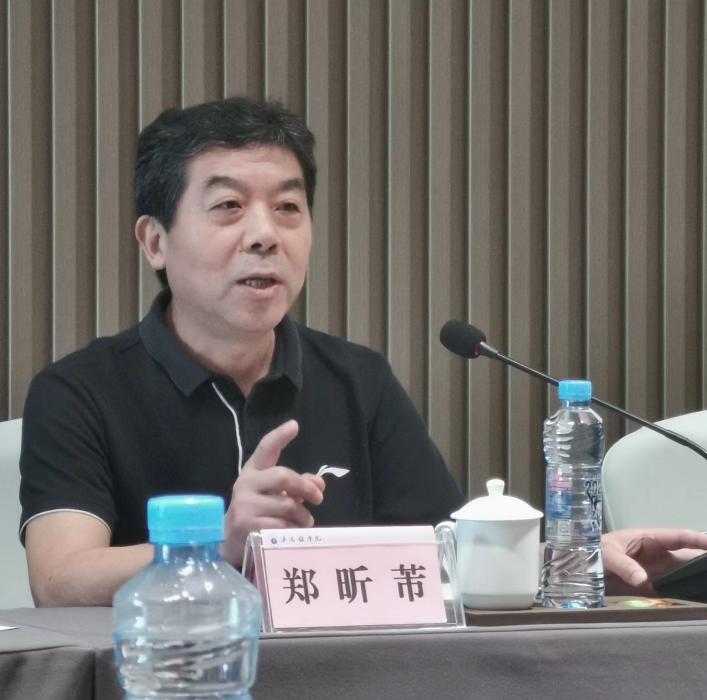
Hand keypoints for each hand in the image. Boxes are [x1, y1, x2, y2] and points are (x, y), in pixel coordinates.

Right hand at [223, 419, 324, 565]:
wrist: (232, 542)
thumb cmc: (258, 512)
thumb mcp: (275, 494)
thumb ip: (296, 485)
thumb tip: (319, 483)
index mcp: (253, 471)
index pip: (265, 448)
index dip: (279, 436)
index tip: (294, 425)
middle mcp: (246, 484)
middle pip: (283, 476)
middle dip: (305, 487)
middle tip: (318, 498)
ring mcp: (244, 505)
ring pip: (287, 505)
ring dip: (303, 515)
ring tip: (306, 521)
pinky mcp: (247, 526)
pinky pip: (282, 526)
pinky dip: (294, 530)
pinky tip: (293, 532)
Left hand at [602, 528, 706, 594]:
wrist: (577, 567)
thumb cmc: (592, 551)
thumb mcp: (606, 554)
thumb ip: (624, 566)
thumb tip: (643, 580)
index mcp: (648, 539)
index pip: (679, 537)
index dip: (699, 540)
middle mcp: (656, 555)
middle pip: (687, 557)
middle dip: (704, 562)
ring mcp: (654, 572)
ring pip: (683, 575)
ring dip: (696, 580)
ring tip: (706, 587)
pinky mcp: (650, 589)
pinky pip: (671, 591)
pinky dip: (684, 595)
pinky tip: (695, 600)